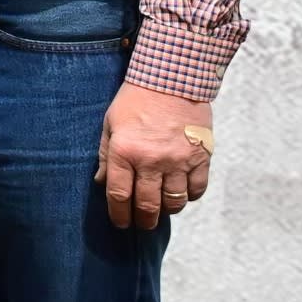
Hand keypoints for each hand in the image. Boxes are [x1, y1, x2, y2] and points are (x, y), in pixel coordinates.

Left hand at [96, 81, 212, 229]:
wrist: (173, 77)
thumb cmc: (136, 99)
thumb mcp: (111, 123)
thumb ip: (105, 154)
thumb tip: (101, 182)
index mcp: (124, 152)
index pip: (119, 195)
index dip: (119, 215)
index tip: (120, 223)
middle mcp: (151, 161)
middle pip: (147, 205)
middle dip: (143, 220)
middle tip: (142, 223)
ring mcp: (178, 161)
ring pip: (174, 202)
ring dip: (166, 210)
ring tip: (162, 207)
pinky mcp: (201, 157)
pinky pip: (197, 189)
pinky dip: (189, 196)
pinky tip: (182, 192)